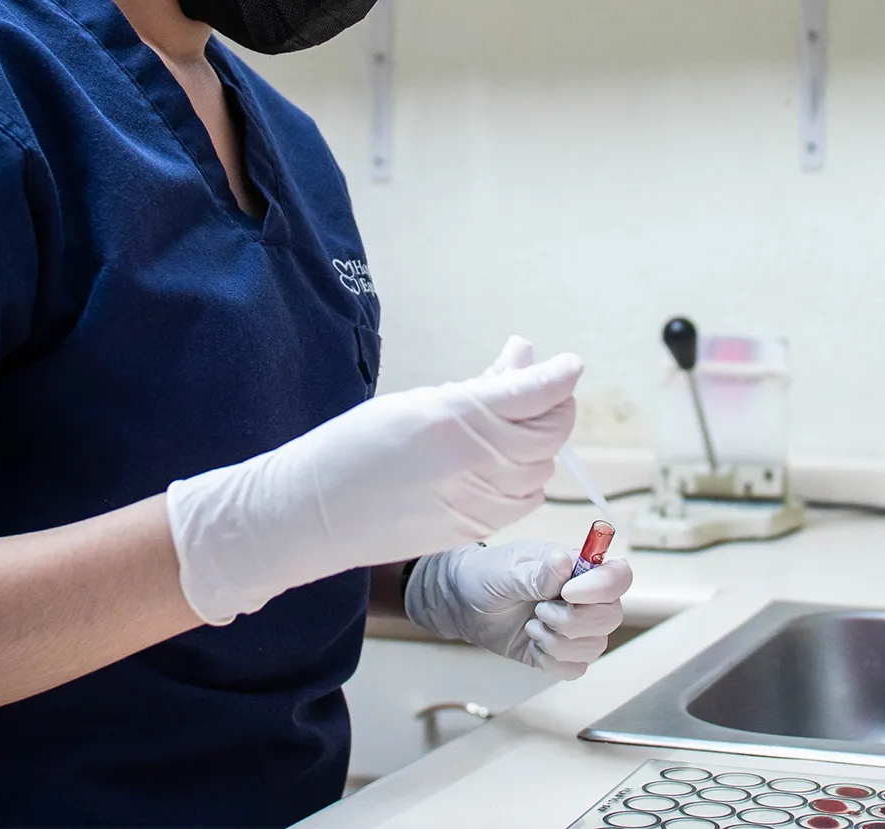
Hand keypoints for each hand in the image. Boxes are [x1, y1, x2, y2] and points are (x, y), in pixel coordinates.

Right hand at [164, 337, 580, 624]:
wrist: (314, 513)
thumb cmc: (356, 445)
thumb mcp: (419, 400)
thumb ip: (481, 383)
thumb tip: (524, 354)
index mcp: (459, 418)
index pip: (537, 394)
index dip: (561, 375)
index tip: (570, 364)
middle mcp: (476, 462)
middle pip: (552, 432)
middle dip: (556, 406)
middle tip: (543, 389)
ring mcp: (479, 502)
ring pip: (543, 468)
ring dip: (539, 443)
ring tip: (511, 423)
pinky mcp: (475, 531)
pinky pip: (524, 499)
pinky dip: (525, 477)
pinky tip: (500, 463)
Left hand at [406, 540, 631, 677]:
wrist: (462, 604)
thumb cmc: (485, 575)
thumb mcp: (505, 571)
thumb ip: (536, 574)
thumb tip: (563, 562)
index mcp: (577, 567)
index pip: (618, 576)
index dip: (602, 588)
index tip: (566, 593)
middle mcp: (584, 597)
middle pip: (611, 616)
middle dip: (572, 621)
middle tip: (539, 611)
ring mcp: (575, 627)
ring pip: (595, 646)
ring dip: (558, 642)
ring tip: (531, 626)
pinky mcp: (561, 653)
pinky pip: (576, 668)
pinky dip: (552, 661)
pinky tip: (533, 644)